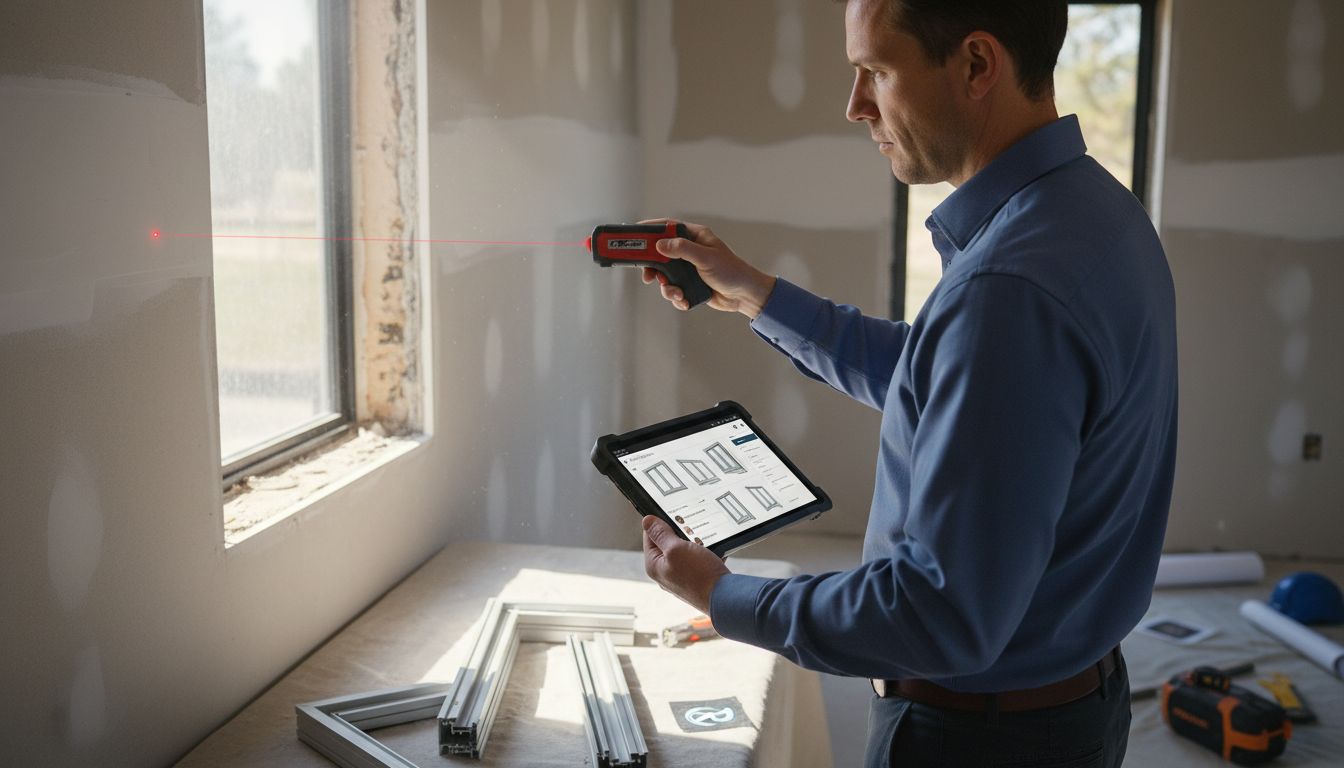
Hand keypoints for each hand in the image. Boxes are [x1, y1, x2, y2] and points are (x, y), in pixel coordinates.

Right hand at [637, 218, 776, 316]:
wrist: (743, 295)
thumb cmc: (731, 271)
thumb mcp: (706, 257)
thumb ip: (682, 249)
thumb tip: (660, 245)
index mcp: (695, 237)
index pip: (667, 227)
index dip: (650, 230)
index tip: (635, 235)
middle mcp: (690, 251)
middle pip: (660, 254)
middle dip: (654, 268)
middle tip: (648, 276)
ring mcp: (688, 268)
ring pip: (665, 275)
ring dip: (667, 287)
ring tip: (677, 293)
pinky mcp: (689, 284)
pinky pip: (674, 289)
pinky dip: (676, 297)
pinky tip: (684, 300)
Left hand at [642, 515, 730, 614]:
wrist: (725, 597)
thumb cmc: (699, 575)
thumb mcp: (676, 548)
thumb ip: (660, 534)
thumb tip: (646, 521)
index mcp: (654, 565)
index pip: (649, 536)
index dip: (660, 523)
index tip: (673, 515)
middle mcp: (665, 573)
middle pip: (667, 543)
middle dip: (679, 533)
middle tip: (690, 528)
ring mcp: (680, 577)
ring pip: (684, 550)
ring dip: (693, 542)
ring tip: (703, 541)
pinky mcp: (696, 579)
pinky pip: (697, 559)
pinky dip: (704, 552)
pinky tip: (712, 551)